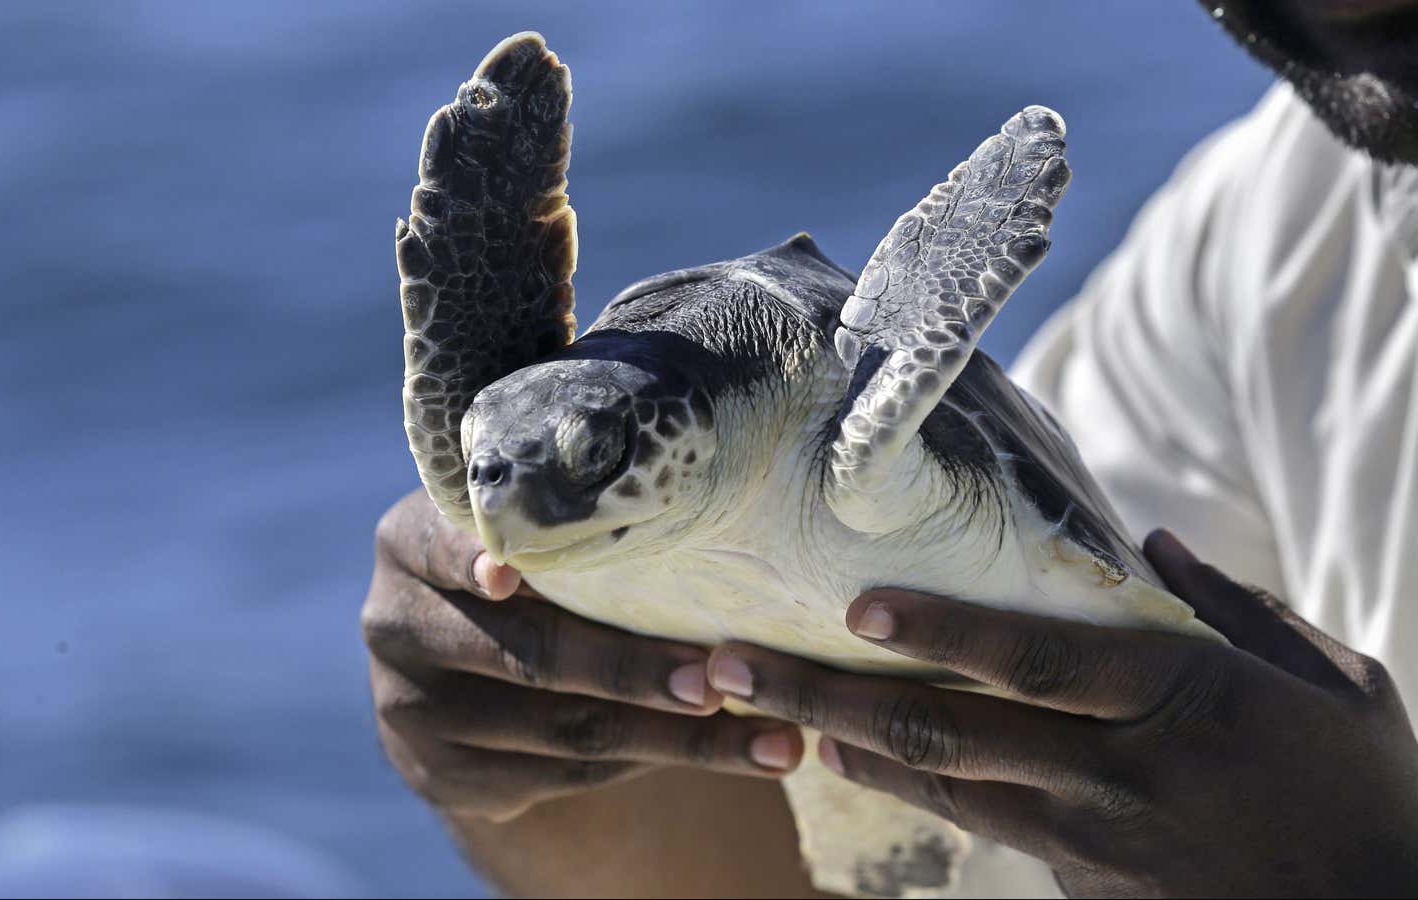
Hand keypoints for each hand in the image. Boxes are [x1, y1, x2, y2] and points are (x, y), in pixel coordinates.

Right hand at [362, 490, 801, 822]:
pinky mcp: (443, 777)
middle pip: (526, 655)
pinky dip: (650, 764)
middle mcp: (394, 624)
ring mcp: (411, 710)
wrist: (466, 670)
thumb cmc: (531, 565)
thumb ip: (561, 514)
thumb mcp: (523, 525)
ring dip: (673, 738)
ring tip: (766, 739)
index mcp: (407, 543)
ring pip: (563, 731)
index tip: (508, 574)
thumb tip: (689, 498)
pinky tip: (721, 753)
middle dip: (630, 670)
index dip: (470, 559)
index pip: (438, 547)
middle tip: (718, 680)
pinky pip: (563, 777)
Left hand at [705, 530, 1417, 896]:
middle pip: (947, 736)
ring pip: (941, 789)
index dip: (944, 637)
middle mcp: (1117, 775)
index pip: (1039, 664)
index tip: (854, 608)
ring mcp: (1090, 842)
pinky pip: (983, 824)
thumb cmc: (1363, 794)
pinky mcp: (1081, 887)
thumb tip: (1153, 547)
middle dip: (826, 695)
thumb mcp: (1335, 685)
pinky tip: (850, 751)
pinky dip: (913, 787)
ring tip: (757, 707)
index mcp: (1178, 702)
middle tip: (727, 666)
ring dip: (844, 745)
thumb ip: (1236, 609)